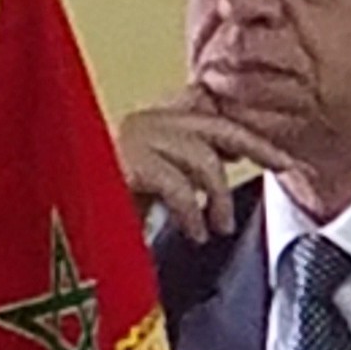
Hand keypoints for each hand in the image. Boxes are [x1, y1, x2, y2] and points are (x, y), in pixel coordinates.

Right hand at [114, 86, 296, 241]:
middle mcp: (141, 122)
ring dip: (218, 198)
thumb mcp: (161, 187)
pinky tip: (194, 232)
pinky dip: (193, 213)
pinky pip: (179, 185)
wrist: (67, 231)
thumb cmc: (110, 216)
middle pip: (216, 126)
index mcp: (150, 124)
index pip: (211, 117)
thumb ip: (189, 167)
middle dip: (257, 146)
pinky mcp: (124, 162)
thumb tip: (230, 153)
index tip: (282, 157)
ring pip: (202, 158)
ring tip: (216, 227)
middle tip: (283, 166)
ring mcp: (131, 138)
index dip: (249, 135)